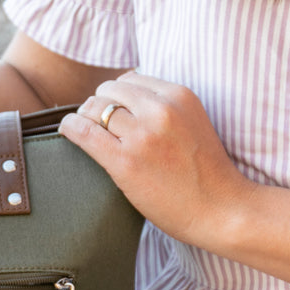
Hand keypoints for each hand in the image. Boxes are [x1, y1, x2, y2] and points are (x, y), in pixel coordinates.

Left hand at [59, 72, 256, 248]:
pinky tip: (66, 132)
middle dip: (99, 104)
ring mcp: (142, 136)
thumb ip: (165, 107)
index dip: (116, 95)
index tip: (114, 111)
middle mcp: (160, 109)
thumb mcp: (192, 122)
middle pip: (108, 91)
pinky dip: (69, 128)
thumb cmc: (206, 173)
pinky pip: (83, 132)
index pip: (130, 79)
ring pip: (93, 108)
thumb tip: (124, 93)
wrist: (222, 210)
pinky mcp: (125, 161)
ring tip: (85, 131)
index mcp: (179, 96)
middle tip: (96, 123)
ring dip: (84, 117)